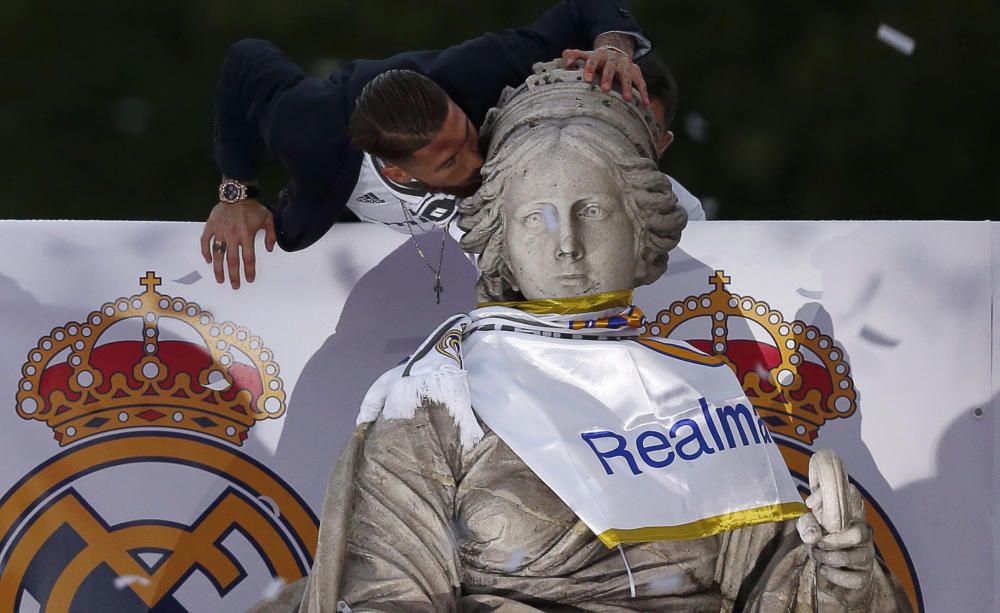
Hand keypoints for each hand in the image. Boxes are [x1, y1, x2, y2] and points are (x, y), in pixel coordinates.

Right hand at [200, 199, 275, 288]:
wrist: (236, 194)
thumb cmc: (252, 207)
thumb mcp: (268, 219)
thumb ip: (271, 235)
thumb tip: (270, 249)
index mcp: (247, 236)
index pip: (248, 258)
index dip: (249, 270)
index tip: (249, 279)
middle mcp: (232, 236)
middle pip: (232, 260)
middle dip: (233, 275)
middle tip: (234, 286)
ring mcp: (220, 232)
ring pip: (217, 254)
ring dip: (218, 268)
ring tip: (219, 279)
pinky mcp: (211, 226)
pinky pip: (205, 241)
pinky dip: (206, 251)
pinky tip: (208, 260)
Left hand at [561, 47, 648, 104]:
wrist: (615, 52)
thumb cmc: (596, 60)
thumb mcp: (586, 56)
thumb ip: (574, 56)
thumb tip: (565, 56)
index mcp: (600, 55)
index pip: (593, 59)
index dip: (590, 68)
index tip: (586, 80)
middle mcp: (614, 58)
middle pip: (611, 67)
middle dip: (608, 77)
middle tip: (605, 89)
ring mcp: (626, 64)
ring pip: (627, 74)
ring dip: (627, 86)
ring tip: (628, 99)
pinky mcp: (636, 71)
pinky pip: (641, 81)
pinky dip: (644, 92)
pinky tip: (645, 104)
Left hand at [797, 449, 875, 607]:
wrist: (831, 573)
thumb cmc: (821, 543)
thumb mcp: (810, 529)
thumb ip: (809, 524)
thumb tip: (813, 530)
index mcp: (851, 518)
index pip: (856, 501)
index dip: (848, 498)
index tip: (826, 502)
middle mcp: (864, 535)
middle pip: (859, 533)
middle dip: (833, 540)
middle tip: (818, 543)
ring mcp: (866, 555)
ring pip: (856, 556)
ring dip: (830, 558)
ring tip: (817, 556)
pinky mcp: (865, 576)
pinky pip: (856, 578)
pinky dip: (836, 576)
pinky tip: (824, 570)